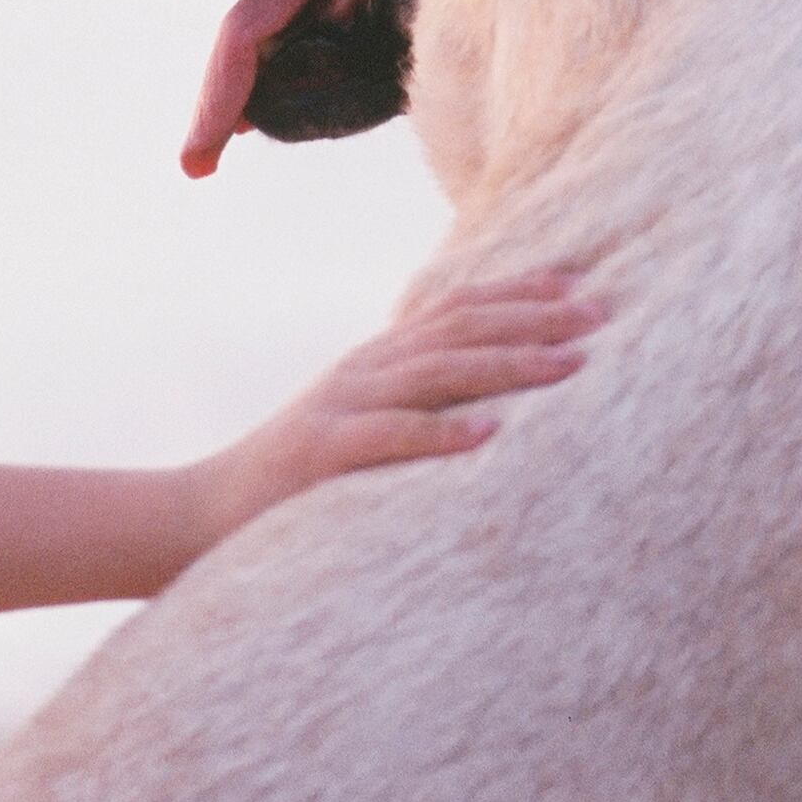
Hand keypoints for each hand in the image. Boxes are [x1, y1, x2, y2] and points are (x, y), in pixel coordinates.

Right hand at [199, 270, 601, 540]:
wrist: (198, 514)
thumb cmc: (294, 482)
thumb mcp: (361, 425)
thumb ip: (415, 403)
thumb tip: (495, 401)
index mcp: (378, 360)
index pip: (458, 308)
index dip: (522, 292)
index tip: (585, 287)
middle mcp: (364, 370)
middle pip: (459, 327)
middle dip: (534, 318)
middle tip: (602, 316)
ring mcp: (339, 406)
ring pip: (434, 372)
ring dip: (506, 365)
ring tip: (566, 367)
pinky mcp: (318, 454)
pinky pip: (386, 438)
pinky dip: (439, 434)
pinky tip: (490, 433)